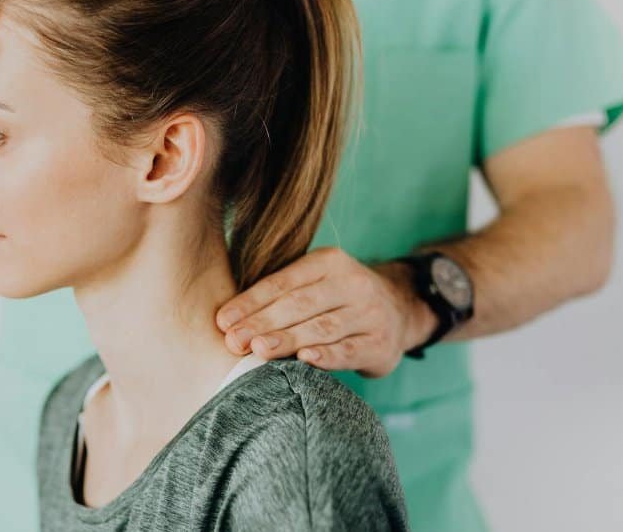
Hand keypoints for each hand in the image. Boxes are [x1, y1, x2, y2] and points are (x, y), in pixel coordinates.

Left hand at [214, 246, 437, 377]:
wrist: (400, 311)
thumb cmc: (337, 300)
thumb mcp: (316, 283)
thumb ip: (281, 294)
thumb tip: (228, 318)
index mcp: (329, 261)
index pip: (283, 282)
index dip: (251, 302)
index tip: (223, 321)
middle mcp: (352, 283)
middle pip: (300, 304)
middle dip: (263, 323)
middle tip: (234, 341)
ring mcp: (370, 313)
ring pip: (322, 327)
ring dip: (287, 340)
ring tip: (258, 351)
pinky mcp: (381, 343)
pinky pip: (349, 350)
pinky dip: (327, 356)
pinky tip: (305, 360)